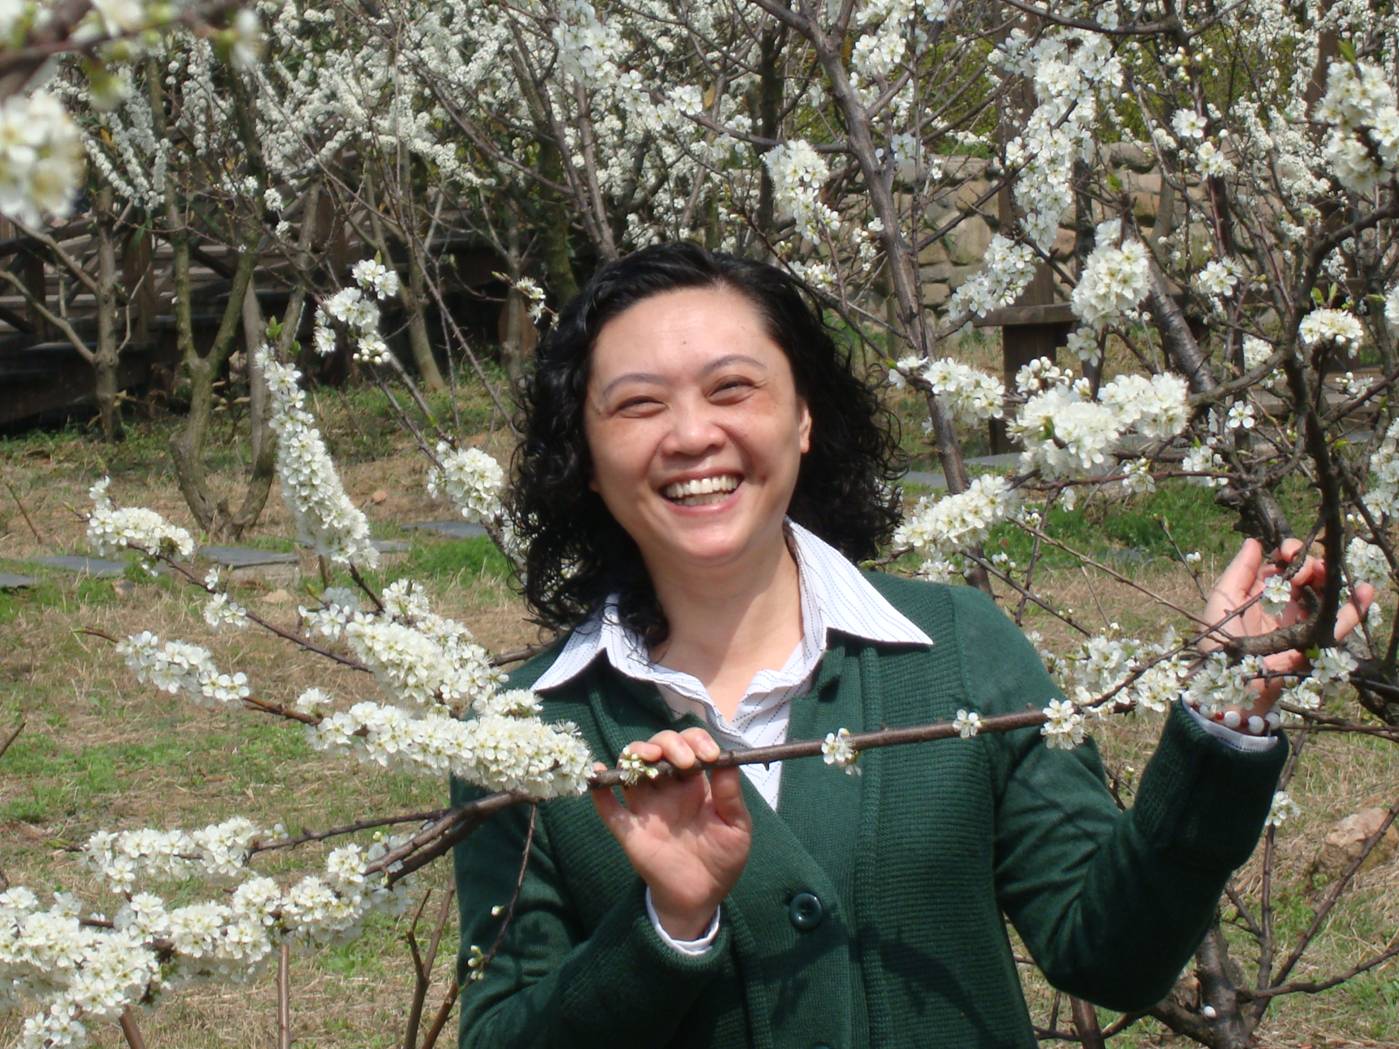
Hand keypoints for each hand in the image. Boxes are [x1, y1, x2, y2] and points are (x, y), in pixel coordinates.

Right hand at [591, 727, 751, 939]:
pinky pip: (608, 807)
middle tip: (684, 761)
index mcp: (695, 783)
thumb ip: (731, 795)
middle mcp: (667, 787)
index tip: (709, 755)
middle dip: (668, 743)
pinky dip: (599, 788)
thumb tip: (727, 760)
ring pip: (630, 766)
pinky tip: (599, 774)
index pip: (689, 746)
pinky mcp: (629, 829)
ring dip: (635, 754)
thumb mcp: (737, 827)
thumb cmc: (721, 859)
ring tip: (650, 758)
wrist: (701, 897)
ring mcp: (646, 806)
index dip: (696, 741)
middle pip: (658, 748)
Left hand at [1201, 538, 1373, 715]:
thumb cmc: (1219, 644)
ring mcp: (1302, 623)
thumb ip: (1239, 572)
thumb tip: (1254, 541)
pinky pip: (1339, 625)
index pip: (1283, 565)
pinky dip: (1355, 609)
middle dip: (1310, 564)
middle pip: (1308, 577)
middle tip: (1305, 568)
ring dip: (1332, 579)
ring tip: (1330, 572)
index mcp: (1262, 594)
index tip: (1289, 552)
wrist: (1230, 688)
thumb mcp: (1222, 602)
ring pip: (1326, 595)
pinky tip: (1365, 592)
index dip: (1290, 553)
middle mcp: (1285, 605)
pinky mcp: (1316, 644)